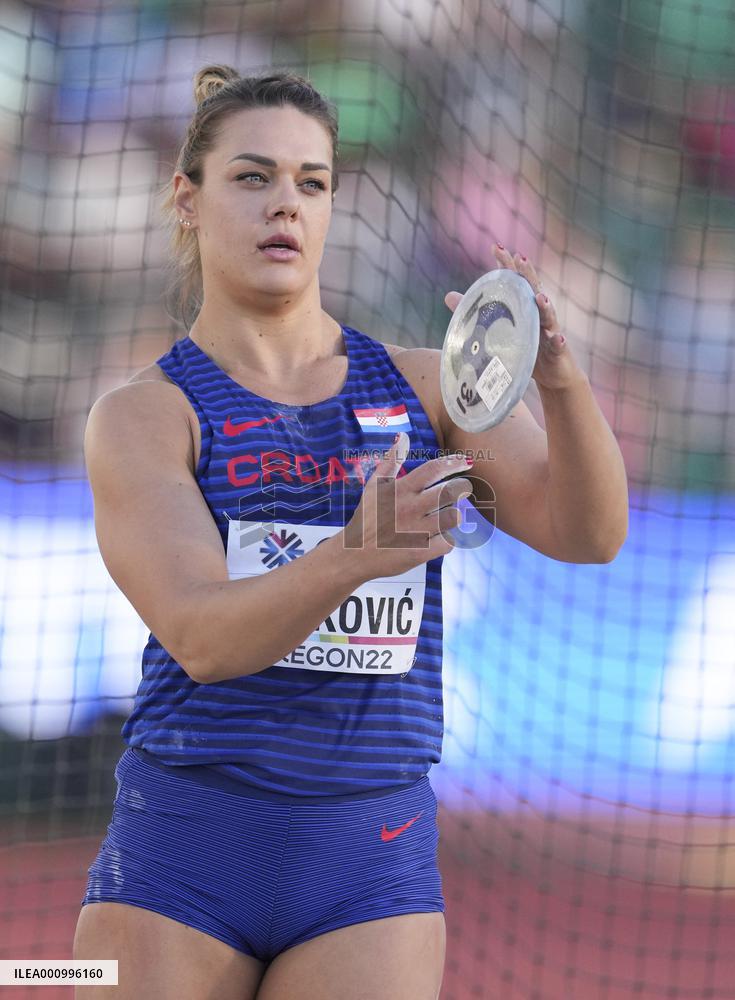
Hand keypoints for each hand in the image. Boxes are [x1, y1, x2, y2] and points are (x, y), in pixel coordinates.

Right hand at [341, 432, 473, 579]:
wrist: (354, 554)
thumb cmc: (367, 517)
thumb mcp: (374, 485)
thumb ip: (391, 461)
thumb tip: (403, 436)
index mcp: (400, 490)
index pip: (433, 469)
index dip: (454, 463)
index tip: (466, 462)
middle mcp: (410, 508)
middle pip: (450, 492)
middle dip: (462, 488)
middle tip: (462, 489)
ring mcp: (416, 532)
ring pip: (453, 517)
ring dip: (455, 514)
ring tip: (448, 514)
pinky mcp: (420, 553)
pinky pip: (447, 543)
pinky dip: (447, 540)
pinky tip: (439, 536)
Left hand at [443, 244, 586, 391]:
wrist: (553, 375)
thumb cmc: (526, 349)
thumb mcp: (500, 332)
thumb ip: (477, 312)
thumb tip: (448, 296)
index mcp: (524, 307)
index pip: (515, 282)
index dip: (506, 265)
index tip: (496, 247)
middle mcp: (539, 315)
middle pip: (533, 291)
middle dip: (527, 275)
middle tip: (520, 258)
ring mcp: (551, 331)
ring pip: (549, 316)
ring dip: (546, 306)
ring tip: (540, 297)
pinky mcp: (559, 351)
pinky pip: (559, 345)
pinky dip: (559, 341)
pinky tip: (559, 337)